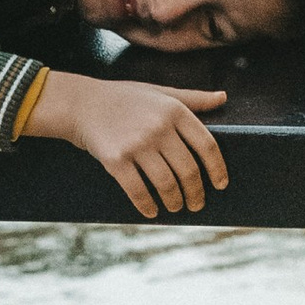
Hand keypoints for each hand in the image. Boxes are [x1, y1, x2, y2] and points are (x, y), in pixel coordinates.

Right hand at [25, 69, 229, 217]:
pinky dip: (147, 206)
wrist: (81, 104)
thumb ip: (193, 98)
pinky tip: (152, 212)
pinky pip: (138, 191)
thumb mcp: (161, 92)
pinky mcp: (116, 160)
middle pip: (189, 170)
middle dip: (196, 193)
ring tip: (176, 207)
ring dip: (175, 202)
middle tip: (196, 204)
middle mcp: (159, 128)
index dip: (218, 169)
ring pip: (166, 184)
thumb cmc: (125, 98)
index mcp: (175, 111)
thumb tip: (223, 97)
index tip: (221, 185)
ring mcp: (137, 145)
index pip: (207, 146)